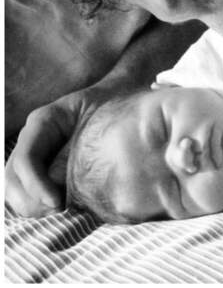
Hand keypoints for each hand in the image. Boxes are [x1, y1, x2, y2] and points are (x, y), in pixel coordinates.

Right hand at [5, 85, 108, 216]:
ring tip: (60, 211)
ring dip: (32, 205)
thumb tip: (60, 184)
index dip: (35, 184)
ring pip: (14, 187)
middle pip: (12, 177)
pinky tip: (59, 208)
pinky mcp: (44, 167)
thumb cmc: (114, 107)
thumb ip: (79, 151)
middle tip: (59, 210)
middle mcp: (33, 138)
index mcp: (44, 121)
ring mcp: (35, 153)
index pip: (26, 159)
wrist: (122, 98)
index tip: (57, 203)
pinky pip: (28, 190)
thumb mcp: (101, 122)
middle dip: (30, 200)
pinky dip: (38, 204)